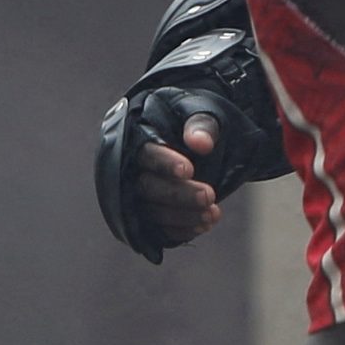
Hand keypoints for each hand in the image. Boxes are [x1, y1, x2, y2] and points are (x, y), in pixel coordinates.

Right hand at [130, 116, 225, 249]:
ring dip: (183, 216)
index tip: (188, 169)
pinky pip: (157, 229)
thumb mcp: (200, 113)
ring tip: (213, 214)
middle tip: (209, 195)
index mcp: (138, 140)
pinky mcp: (146, 217)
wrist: (197, 141)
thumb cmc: (192, 123)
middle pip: (148, 186)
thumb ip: (201, 125)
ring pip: (152, 211)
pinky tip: (203, 227)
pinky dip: (179, 231)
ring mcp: (136, 197)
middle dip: (179, 194)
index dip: (165, 162)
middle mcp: (131, 171)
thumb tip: (202, 143)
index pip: (146, 154)